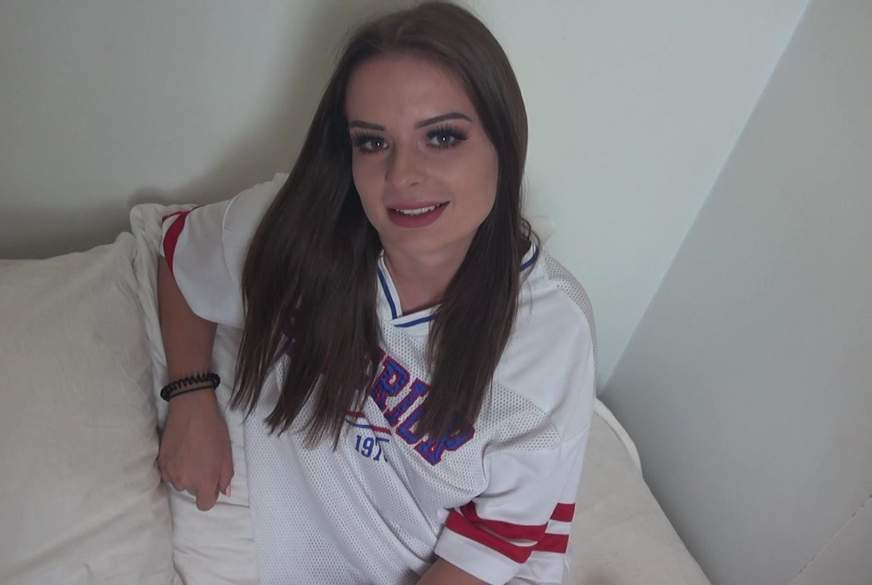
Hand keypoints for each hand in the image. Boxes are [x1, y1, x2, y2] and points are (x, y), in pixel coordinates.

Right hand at [157, 390, 233, 510]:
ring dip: (186, 475)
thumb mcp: (227, 455)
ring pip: (180, 483)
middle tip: (204, 461)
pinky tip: (181, 452)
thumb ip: (225, 477)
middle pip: (192, 492)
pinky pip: (169, 474)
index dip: (211, 495)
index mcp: (203, 481)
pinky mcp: (160, 462)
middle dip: (199, 481)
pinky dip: (175, 468)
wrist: (191, 410)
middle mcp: (184, 481)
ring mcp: (170, 472)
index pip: (205, 505)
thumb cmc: (213, 431)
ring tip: (192, 455)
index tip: (213, 482)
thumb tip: (223, 492)